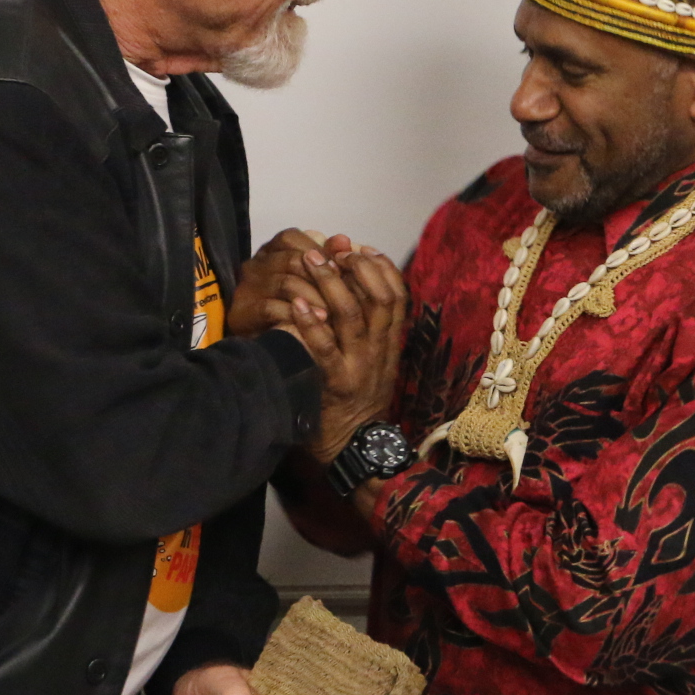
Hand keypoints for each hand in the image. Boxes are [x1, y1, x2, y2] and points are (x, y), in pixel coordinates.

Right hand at [230, 228, 351, 336]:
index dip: (318, 251)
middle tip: (344, 293)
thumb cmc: (294, 308)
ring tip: (333, 312)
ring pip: (285, 283)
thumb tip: (344, 240)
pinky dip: (297, 314)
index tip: (340, 268)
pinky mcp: (242, 312)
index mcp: (269, 251)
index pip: (290, 237)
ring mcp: (246, 288)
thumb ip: (327, 258)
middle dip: (321, 277)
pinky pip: (271, 308)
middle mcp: (255, 264)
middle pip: (291, 260)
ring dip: (314, 297)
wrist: (263, 349)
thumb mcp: (313, 281)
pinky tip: (317, 321)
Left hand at [273, 245, 408, 459]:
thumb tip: (356, 290)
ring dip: (331, 283)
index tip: (361, 248)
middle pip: (379, 297)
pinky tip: (297, 304)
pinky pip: (325, 348)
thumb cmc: (358, 401)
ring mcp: (360, 366)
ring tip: (311, 260)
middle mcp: (379, 351)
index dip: (381, 267)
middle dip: (357, 266)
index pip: (397, 295)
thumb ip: (370, 330)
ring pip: (353, 315)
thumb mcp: (375, 362)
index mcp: (390, 343)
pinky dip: (311, 324)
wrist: (356, 446)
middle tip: (332, 247)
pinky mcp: (337, 383)